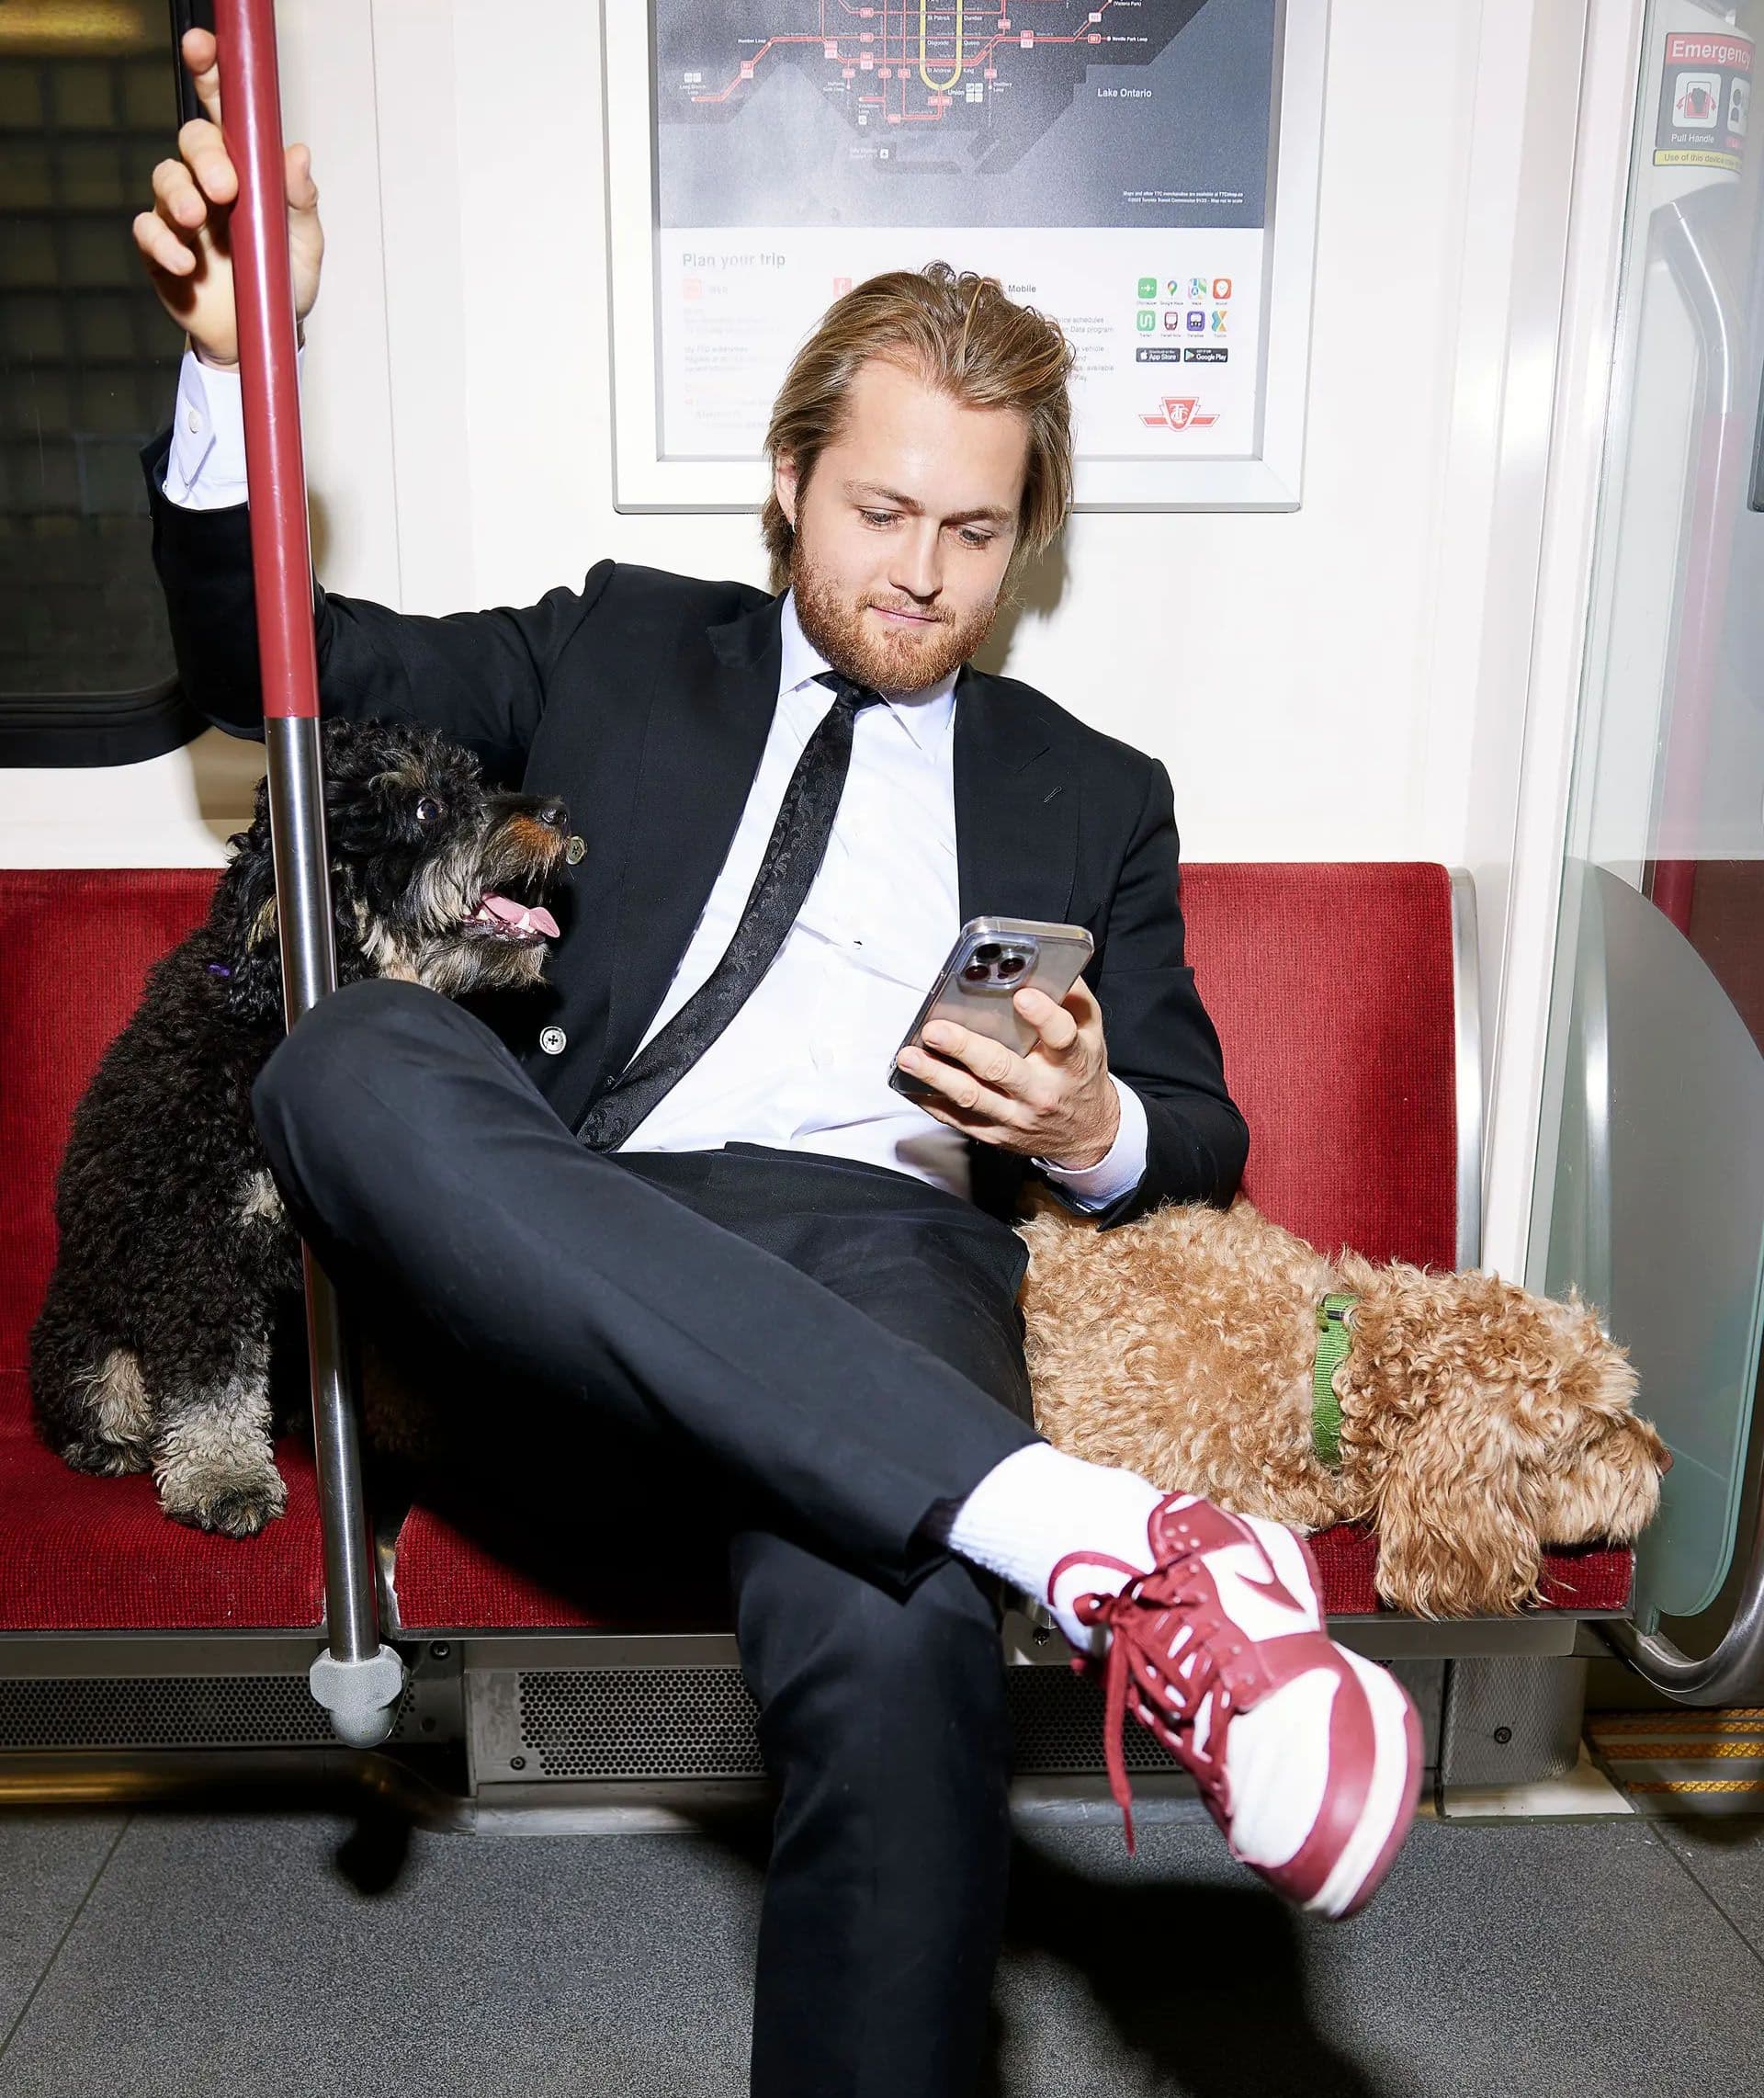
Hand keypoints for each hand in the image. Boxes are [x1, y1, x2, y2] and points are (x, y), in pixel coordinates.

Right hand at [133, 27, 324, 367]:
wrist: (261, 338)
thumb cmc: (282, 282)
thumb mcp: (304, 245)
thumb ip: (300, 201)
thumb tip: (298, 153)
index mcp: (245, 168)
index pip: (225, 110)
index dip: (211, 73)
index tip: (204, 49)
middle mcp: (207, 180)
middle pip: (192, 141)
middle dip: (204, 156)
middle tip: (224, 188)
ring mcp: (181, 212)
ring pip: (165, 179)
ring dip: (180, 196)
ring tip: (198, 220)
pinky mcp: (160, 248)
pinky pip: (148, 231)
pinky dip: (163, 243)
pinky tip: (186, 262)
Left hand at [893, 978, 1119, 1166]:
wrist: (1087, 1133)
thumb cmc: (1081, 1075)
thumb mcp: (1090, 1035)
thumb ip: (1074, 1000)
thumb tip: (1049, 967)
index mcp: (1071, 1062)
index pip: (1060, 1036)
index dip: (1043, 1016)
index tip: (1022, 996)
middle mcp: (1042, 1090)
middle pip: (1001, 1068)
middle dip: (964, 1048)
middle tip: (935, 1030)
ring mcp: (1017, 1115)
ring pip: (972, 1096)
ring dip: (936, 1075)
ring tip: (909, 1056)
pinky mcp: (997, 1133)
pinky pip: (958, 1119)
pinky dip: (931, 1101)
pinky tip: (910, 1082)